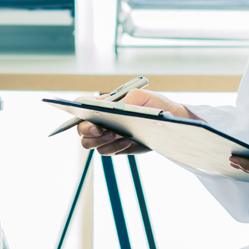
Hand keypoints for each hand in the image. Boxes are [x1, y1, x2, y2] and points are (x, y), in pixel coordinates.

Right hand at [77, 89, 196, 155]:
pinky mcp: (116, 147)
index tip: (86, 116)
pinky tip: (127, 142)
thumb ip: (130, 98)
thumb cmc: (156, 106)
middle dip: (88, 130)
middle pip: (81, 129)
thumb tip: (116, 106)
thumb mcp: (146, 97)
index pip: (81, 105)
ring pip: (89, 143)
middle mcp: (102, 120)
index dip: (77, 111)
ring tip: (117, 135)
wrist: (171, 123)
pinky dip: (113, 148)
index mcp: (104, 104)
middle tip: (102, 129)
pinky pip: (106, 151)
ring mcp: (107, 135)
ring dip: (100, 141)